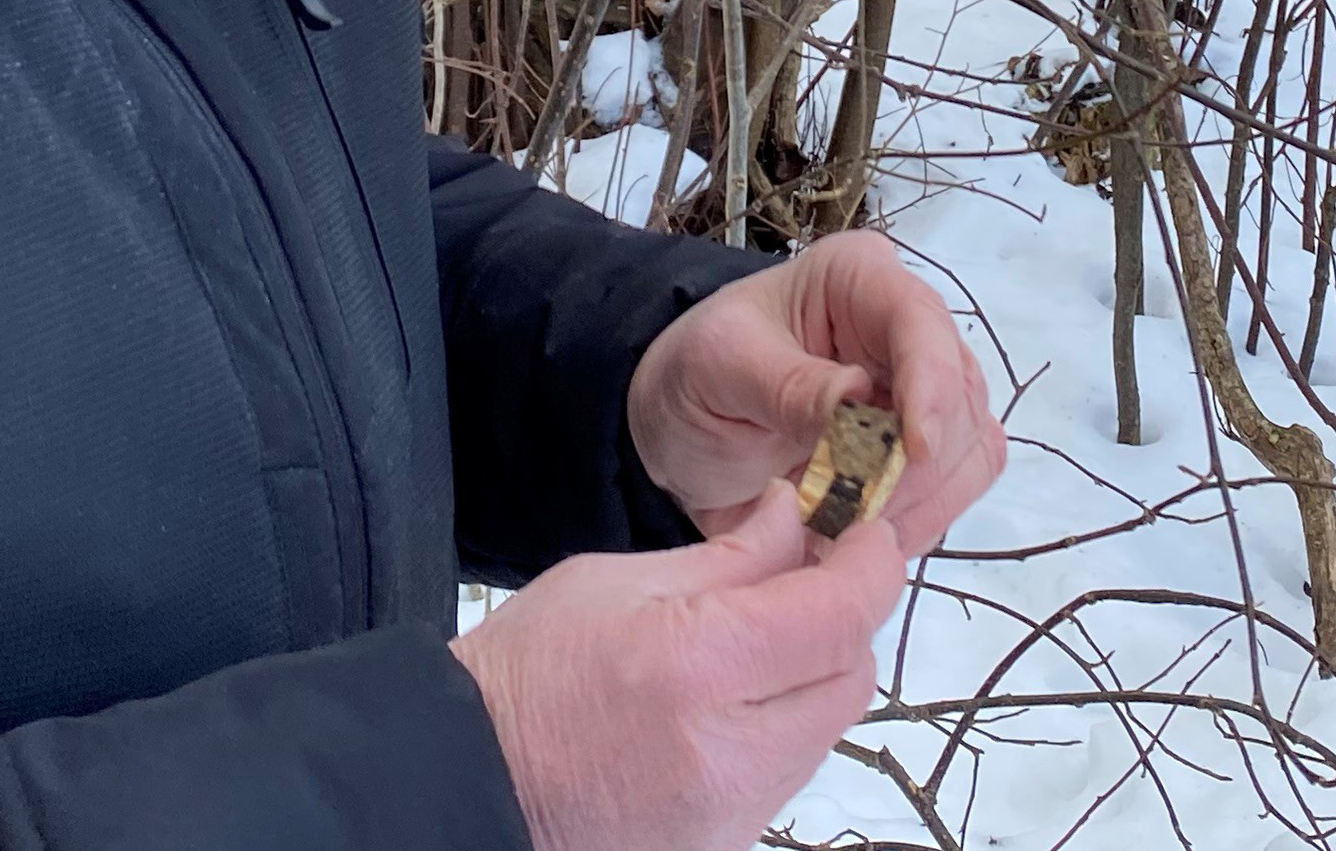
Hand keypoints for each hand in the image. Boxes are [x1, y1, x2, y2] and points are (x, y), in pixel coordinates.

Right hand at [453, 485, 903, 850]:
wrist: (465, 781)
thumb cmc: (526, 674)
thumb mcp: (615, 582)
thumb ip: (727, 556)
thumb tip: (795, 518)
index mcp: (698, 666)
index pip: (838, 616)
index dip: (870, 566)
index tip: (867, 533)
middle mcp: (729, 751)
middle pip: (850, 676)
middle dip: (843, 621)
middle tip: (810, 579)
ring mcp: (730, 812)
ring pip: (827, 727)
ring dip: (815, 675)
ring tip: (757, 641)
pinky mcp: (725, 843)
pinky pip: (790, 773)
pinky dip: (783, 726)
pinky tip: (731, 701)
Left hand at [626, 231, 1007, 556]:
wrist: (684, 430)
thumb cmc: (696, 377)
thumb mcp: (721, 369)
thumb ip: (789, 386)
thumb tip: (863, 399)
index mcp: (857, 278)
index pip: (920, 322)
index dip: (930, 387)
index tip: (914, 452)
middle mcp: (905, 325)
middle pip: (960, 392)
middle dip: (917, 462)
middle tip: (857, 512)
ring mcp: (923, 388)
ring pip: (971, 445)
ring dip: (921, 499)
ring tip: (850, 526)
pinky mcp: (925, 445)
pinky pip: (956, 486)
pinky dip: (921, 518)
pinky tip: (866, 533)